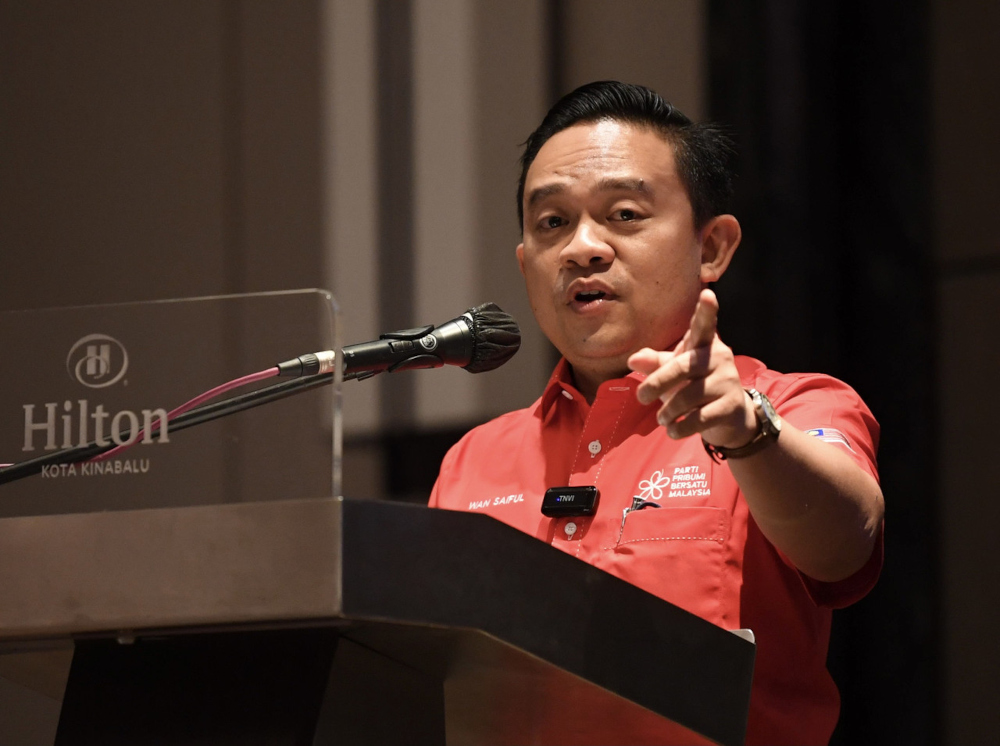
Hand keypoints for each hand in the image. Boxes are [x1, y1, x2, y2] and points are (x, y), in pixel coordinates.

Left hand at [628, 289, 756, 447]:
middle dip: (657, 383)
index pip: (703, 325)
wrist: (729, 418)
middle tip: (640, 397)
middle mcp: (719, 358)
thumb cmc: (693, 387)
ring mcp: (728, 381)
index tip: (707, 293)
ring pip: (689, 396)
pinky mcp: (731, 405)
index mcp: (703, 345)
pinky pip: (700, 418)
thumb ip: (654, 364)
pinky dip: (681, 427)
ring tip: (661, 418)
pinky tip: (673, 431)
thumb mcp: (672, 373)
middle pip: (683, 367)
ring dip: (668, 411)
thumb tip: (633, 359)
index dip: (706, 311)